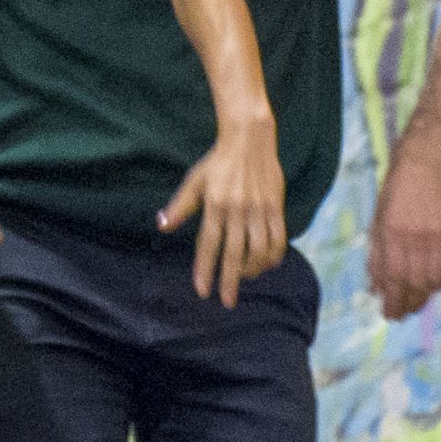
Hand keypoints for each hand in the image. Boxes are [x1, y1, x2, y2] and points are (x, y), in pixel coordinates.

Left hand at [156, 112, 289, 303]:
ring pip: (259, 250)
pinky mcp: (276, 207)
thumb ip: (180, 206)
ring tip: (242, 278)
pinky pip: (278, 239)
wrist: (250, 139)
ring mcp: (260, 209)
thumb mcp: (194, 181)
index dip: (205, 269)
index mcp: (215, 204)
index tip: (202, 291)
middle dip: (229, 281)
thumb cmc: (217, 163)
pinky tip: (265, 265)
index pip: (209, 244)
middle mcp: (239, 209)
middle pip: (234, 253)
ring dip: (251, 270)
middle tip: (226, 302)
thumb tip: (162, 226)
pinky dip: (273, 256)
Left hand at [367, 155, 440, 319]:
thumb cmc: (392, 198)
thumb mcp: (376, 225)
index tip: (389, 314)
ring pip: (433, 280)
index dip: (392, 300)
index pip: (394, 277)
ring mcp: (437, 237)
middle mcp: (416, 238)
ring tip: (415, 305)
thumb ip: (376, 258)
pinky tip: (432, 289)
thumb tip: (377, 289)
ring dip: (424, 298)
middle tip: (401, 315)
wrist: (421, 172)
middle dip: (407, 304)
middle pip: (415, 283)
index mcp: (392, 234)